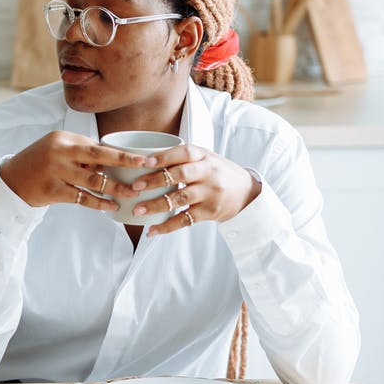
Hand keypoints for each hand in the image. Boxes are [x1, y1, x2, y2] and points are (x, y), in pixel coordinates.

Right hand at [0, 130, 144, 208]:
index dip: (120, 154)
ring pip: (94, 180)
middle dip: (125, 162)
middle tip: (146, 167)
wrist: (11, 180)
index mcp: (63, 138)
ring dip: (116, 188)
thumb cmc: (40, 163)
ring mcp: (56, 172)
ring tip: (132, 193)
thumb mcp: (57, 150)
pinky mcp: (53, 190)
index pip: (97, 146)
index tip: (143, 158)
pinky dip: (99, 203)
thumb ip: (81, 153)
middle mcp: (60, 152)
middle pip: (99, 156)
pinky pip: (82, 198)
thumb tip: (112, 161)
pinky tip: (111, 207)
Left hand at [128, 144, 261, 235]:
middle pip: (180, 175)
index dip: (164, 156)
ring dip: (156, 205)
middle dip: (156, 180)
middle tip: (135, 186)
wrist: (247, 192)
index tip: (145, 162)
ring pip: (180, 199)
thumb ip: (182, 157)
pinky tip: (152, 230)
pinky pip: (185, 220)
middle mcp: (209, 173)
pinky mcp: (210, 212)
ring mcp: (210, 193)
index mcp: (204, 156)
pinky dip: (167, 226)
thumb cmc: (218, 173)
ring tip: (138, 210)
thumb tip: (143, 159)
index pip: (184, 152)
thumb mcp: (206, 158)